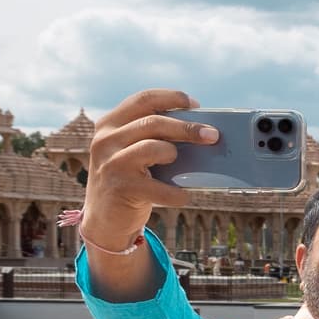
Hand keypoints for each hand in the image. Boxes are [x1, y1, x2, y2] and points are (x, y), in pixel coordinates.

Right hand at [81, 90, 211, 297]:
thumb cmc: (130, 180)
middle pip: (153, 122)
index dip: (172, 98)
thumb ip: (153, 137)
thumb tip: (201, 131)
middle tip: (213, 135)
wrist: (105, 220)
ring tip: (179, 165)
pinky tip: (183, 196)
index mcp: (109, 124)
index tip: (195, 104)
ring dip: (174, 154)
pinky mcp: (121, 188)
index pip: (143, 99)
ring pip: (153, 147)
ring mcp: (111, 164)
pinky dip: (177, 193)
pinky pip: (160, 187)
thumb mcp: (132, 152)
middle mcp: (105, 141)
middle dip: (187, 127)